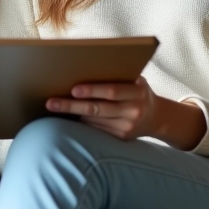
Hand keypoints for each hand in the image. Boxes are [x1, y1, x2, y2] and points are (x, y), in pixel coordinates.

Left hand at [46, 76, 160, 140]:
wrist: (156, 117)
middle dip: (72, 106)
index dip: (92, 90)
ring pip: (94, 121)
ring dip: (73, 115)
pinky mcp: (121, 138)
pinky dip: (82, 123)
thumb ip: (117, 77)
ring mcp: (127, 127)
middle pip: (98, 109)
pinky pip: (97, 130)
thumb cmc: (138, 92)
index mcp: (138, 92)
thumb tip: (83, 70)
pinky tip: (70, 117)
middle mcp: (134, 111)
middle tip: (51, 102)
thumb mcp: (136, 81)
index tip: (73, 90)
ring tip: (55, 107)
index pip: (112, 91)